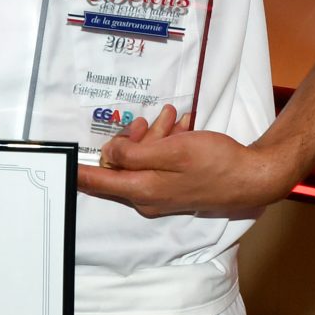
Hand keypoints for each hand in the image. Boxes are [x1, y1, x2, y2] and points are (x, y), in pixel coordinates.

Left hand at [77, 106, 296, 216]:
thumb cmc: (216, 162)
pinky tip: (182, 127)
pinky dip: (168, 143)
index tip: (58, 161)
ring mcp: (162, 193)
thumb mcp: (172, 151)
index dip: (77, 170)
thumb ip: (135, 154)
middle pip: (122, 164)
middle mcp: (147, 196)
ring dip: (155, 135)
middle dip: (134, 137)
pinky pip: (161, 162)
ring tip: (173, 118)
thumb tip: (107, 156)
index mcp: (142, 190)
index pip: (97, 182)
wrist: (256, 176)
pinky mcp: (176, 186)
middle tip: (151, 120)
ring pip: (144, 158)